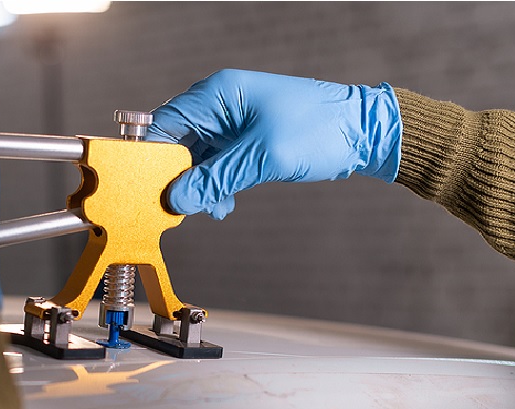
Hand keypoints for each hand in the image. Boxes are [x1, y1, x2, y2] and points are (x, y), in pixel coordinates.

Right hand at [147, 69, 401, 219]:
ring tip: (213, 209)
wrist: (363, 133)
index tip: (151, 189)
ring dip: (200, 187)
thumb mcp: (263, 158)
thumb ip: (216, 179)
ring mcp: (231, 123)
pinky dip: (216, 186)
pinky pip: (215, 165)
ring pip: (195, 159)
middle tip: (182, 207)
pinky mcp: (244, 140)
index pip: (165, 124)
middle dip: (178, 178)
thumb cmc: (319, 131)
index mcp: (220, 93)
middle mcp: (220, 104)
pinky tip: (224, 205)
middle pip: (176, 143)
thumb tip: (177, 200)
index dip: (153, 158)